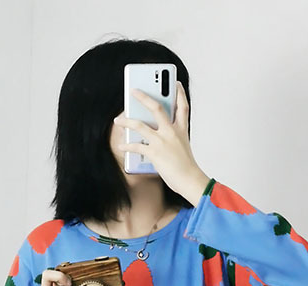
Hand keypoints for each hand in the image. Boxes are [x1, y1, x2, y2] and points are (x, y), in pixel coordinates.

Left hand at [114, 80, 209, 201]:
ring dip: (126, 121)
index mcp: (181, 130)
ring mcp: (162, 141)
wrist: (189, 180)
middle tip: (133, 90)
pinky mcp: (154, 153)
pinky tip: (121, 146)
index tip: (175, 83)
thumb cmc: (186, 167)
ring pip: (140, 125)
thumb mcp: (182, 147)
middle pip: (157, 108)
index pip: (183, 106)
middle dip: (144, 97)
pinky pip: (136, 146)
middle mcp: (171, 132)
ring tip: (118, 120)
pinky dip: (126, 147)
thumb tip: (154, 134)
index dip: (179, 93)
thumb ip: (171, 137)